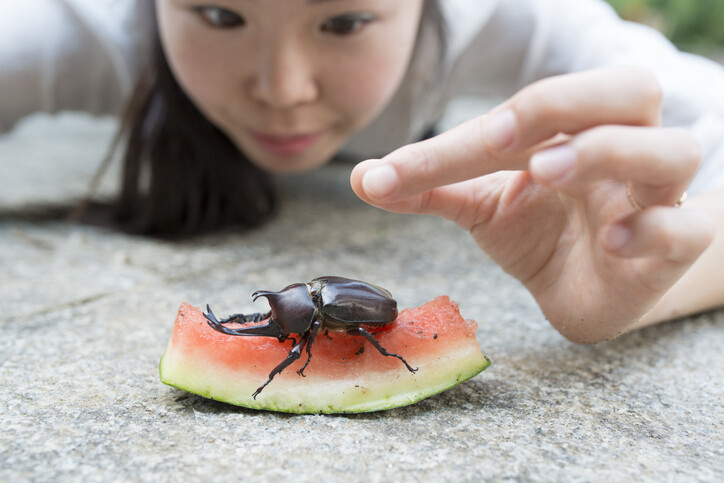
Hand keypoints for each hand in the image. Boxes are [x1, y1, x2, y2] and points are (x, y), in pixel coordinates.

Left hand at [351, 67, 713, 342]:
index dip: (461, 139)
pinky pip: (685, 227)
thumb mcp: (480, 204)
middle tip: (501, 136)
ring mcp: (656, 197)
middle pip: (628, 90)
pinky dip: (652, 227)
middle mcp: (622, 149)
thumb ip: (429, 186)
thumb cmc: (541, 232)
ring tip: (549, 171)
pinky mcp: (676, 247)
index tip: (395, 172)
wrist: (585, 290)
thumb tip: (362, 176)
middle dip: (563, 102)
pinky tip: (611, 241)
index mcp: (572, 128)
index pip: (527, 112)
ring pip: (672, 149)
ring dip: (610, 152)